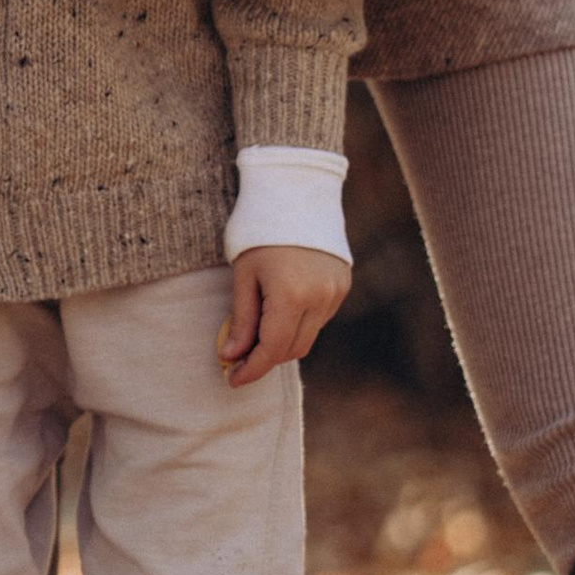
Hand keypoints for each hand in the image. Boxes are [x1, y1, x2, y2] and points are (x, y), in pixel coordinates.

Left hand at [222, 245, 349, 385]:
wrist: (296, 193)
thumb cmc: (260, 231)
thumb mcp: (243, 275)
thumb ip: (241, 319)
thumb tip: (232, 356)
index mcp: (291, 295)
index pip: (273, 350)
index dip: (252, 369)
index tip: (232, 380)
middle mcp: (320, 299)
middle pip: (292, 349)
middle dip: (265, 358)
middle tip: (237, 356)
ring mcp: (335, 293)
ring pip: (307, 337)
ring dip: (282, 342)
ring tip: (255, 330)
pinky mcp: (342, 286)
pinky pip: (318, 319)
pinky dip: (298, 324)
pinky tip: (279, 309)